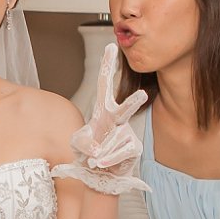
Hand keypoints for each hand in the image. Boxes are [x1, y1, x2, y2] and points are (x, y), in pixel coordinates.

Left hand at [56, 45, 150, 194]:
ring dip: (100, 153)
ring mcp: (127, 133)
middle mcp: (118, 119)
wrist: (98, 172)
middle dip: (133, 103)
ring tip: (94, 158)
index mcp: (103, 110)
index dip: (108, 65)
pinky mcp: (133, 148)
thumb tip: (98, 150)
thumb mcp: (77, 143)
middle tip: (142, 95)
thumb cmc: (88, 151)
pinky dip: (108, 160)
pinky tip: (100, 163)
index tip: (111, 46)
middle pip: (125, 109)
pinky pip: (120, 154)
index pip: (105, 84)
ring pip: (114, 142)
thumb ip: (84, 142)